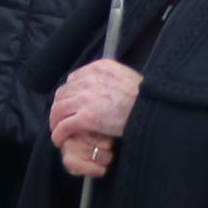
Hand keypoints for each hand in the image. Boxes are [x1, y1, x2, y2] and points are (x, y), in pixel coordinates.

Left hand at [50, 59, 142, 176]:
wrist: (152, 109)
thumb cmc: (146, 98)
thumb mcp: (128, 77)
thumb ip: (113, 78)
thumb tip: (107, 86)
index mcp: (99, 68)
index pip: (74, 79)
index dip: (70, 93)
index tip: (71, 104)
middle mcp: (89, 80)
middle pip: (63, 93)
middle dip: (60, 107)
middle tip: (60, 118)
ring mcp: (86, 99)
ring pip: (59, 109)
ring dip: (55, 120)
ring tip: (57, 130)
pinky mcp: (85, 117)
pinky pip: (63, 126)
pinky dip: (58, 134)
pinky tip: (59, 140)